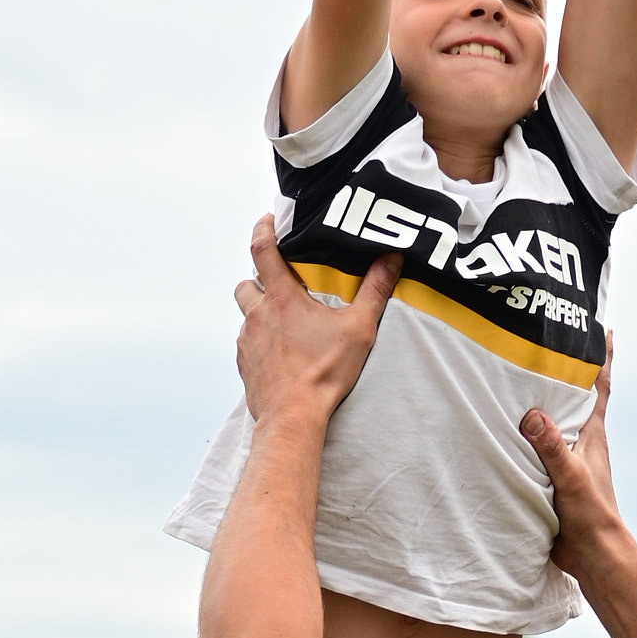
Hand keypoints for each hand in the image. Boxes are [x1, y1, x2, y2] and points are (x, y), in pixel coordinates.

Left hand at [235, 217, 399, 428]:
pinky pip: (247, 344)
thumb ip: (375, 291)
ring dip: (260, 313)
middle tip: (278, 283)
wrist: (293, 416)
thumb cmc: (323, 373)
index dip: (262, 230)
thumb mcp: (358, 329)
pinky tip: (280, 353)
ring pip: (246, 315)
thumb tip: (391, 258)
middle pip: (247, 283)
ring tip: (284, 323)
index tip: (267, 221)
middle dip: (258, 278)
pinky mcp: (245, 365)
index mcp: (282, 299)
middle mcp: (258, 315)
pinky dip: (260, 342)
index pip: (262, 250)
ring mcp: (247, 341)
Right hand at [520, 337, 621, 574]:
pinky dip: (522, 436)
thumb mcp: (571, 477)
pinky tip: (502, 431)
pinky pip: (535, 449)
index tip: (602, 329)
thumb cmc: (591, 516)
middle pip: (572, 399)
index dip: (601, 357)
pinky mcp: (550, 479)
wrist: (593, 556)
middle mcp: (580, 442)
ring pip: (551, 423)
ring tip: (514, 378)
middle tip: (543, 343)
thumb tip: (532, 415)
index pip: (598, 387)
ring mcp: (565, 460)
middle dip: (562, 372)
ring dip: (539, 404)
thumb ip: (551, 448)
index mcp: (591, 435)